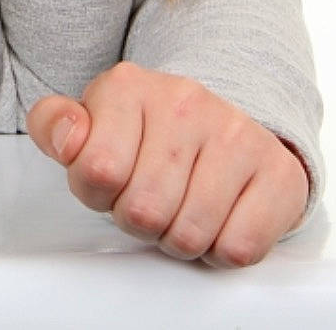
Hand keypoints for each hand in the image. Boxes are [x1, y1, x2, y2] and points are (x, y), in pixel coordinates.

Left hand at [27, 63, 311, 266]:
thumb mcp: (91, 122)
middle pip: (142, 211)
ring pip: (189, 235)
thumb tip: (68, 140)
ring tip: (182, 208)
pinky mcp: (279, 174)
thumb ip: (56, 126)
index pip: (95, 170)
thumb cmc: (148, 135)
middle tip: (151, 201)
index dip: (98, 195)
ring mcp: (237, 134)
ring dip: (179, 238)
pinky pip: (238, 248)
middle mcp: (186, 100)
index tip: (112, 181)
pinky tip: (219, 218)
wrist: (226, 124)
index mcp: (129, 86)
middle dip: (140, 221)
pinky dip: (222, 249)